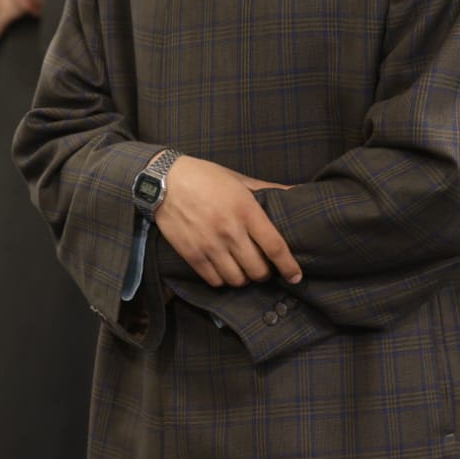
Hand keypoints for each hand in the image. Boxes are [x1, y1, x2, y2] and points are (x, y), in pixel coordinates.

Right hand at [152, 156, 300, 288]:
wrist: (163, 181)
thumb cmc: (204, 177)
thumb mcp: (238, 179)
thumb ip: (267, 189)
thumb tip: (296, 192)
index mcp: (245, 210)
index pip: (275, 247)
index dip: (288, 266)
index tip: (295, 276)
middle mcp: (229, 231)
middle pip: (258, 270)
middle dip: (264, 273)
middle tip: (262, 267)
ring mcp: (209, 245)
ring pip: (237, 279)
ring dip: (243, 278)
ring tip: (242, 269)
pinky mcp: (192, 254)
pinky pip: (214, 280)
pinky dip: (222, 279)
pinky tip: (223, 269)